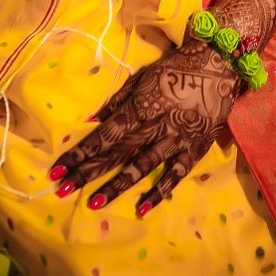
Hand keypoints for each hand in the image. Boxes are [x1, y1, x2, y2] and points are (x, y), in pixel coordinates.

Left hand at [47, 38, 246, 216]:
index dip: (80, 152)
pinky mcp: (193, 151)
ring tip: (93, 203)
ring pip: (141, 167)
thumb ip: (118, 102)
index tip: (58, 168)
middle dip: (87, 172)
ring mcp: (174, 141)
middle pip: (115, 153)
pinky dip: (158, 192)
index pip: (103, 135)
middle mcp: (152, 127)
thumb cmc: (174, 70)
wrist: (217, 67)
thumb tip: (92, 121)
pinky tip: (141, 209)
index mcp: (138, 108)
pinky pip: (174, 176)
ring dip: (116, 186)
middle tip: (62, 189)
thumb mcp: (142, 78)